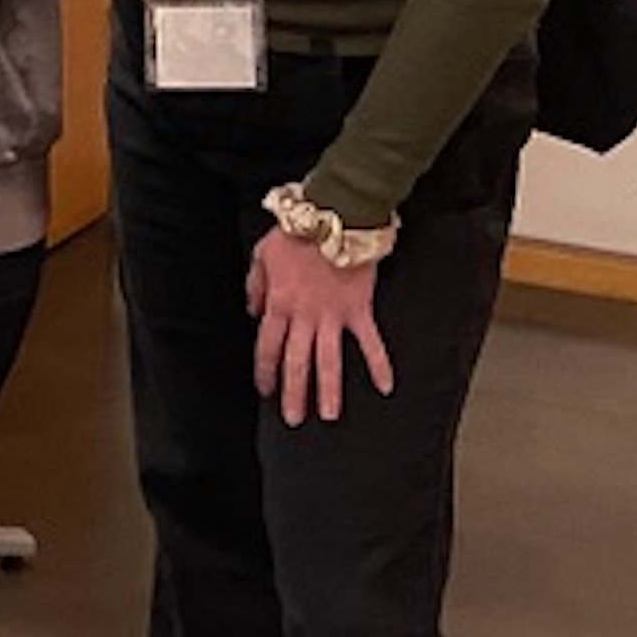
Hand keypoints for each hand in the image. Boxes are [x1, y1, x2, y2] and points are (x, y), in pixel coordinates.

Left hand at [248, 229, 396, 423]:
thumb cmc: (296, 233)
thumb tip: (251, 311)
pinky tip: (385, 388)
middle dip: (293, 393)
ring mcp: (333, 316)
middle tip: (293, 419)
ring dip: (328, 390)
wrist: (334, 217)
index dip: (264, 371)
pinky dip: (379, 364)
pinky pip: (370, 342)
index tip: (264, 390)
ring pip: (328, 360)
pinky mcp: (359, 311)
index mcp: (278, 304)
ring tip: (328, 416)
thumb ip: (255, 286)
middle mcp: (304, 316)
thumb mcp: (261, 255)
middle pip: (295, 362)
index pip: (267, 347)